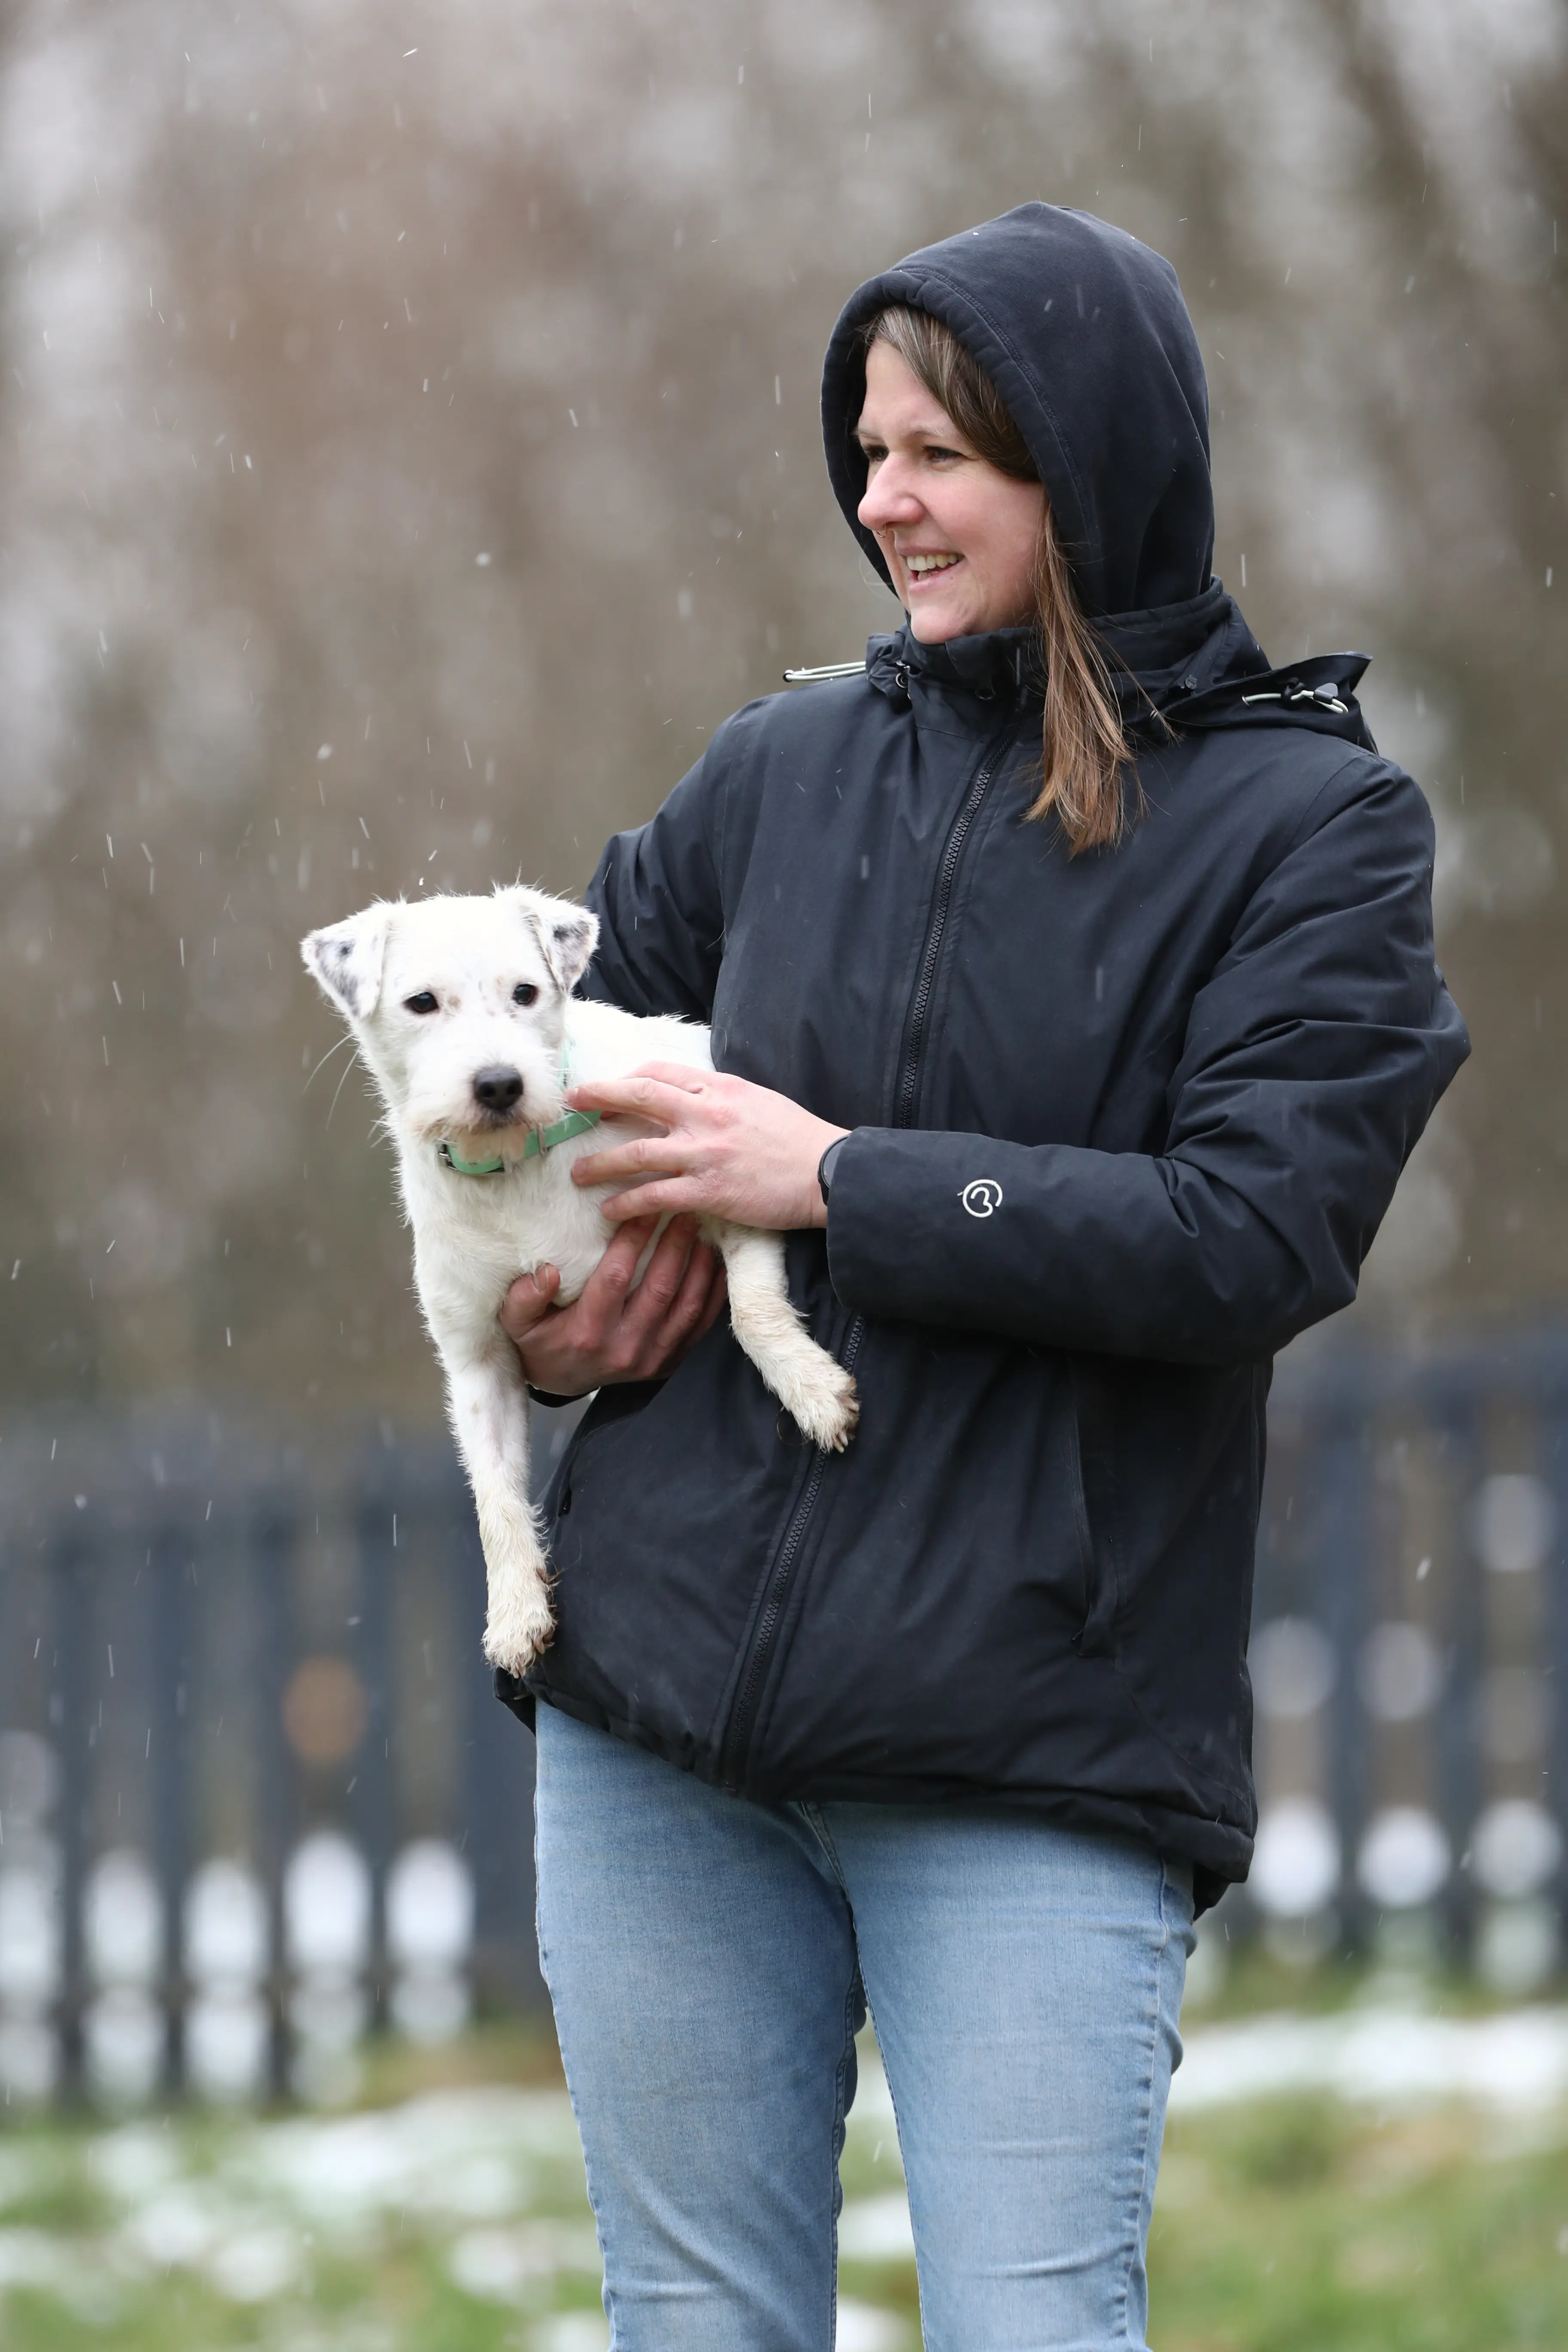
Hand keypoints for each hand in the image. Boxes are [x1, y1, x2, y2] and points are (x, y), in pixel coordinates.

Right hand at [499, 1214, 727, 1395]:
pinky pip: (699, 1327)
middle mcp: (625, 1349)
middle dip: (675, 1245)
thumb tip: (547, 1272)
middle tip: (685, 1209)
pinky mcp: (670, 1363)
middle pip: (660, 1289)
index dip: (632, 1241)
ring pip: (686, 1307)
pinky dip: (712, 1295)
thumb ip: (524, 1298)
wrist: (562, 1382)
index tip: (642, 1207)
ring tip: (704, 1230)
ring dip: (699, 1266)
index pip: (615, 1278)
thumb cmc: (539, 1341)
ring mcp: (652, 1359)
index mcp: (588, 1334)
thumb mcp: (517, 1323)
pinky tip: (718, 1265)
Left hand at [566, 1064, 846, 1230]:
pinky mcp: (709, 1190)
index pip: (659, 1072)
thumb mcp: (758, 1100)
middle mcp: (706, 1113)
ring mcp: (705, 1152)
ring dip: (601, 1163)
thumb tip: (690, 1097)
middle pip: (638, 1096)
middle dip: (597, 1099)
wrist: (829, 1172)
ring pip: (636, 1152)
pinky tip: (610, 1211)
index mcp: (720, 1087)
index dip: (625, 1079)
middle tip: (571, 1107)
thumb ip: (721, 1097)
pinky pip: (655, 1197)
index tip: (606, 1090)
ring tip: (579, 1174)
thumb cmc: (798, 1139)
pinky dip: (627, 1204)